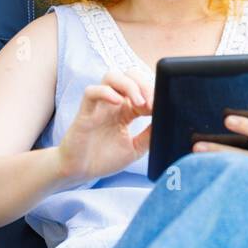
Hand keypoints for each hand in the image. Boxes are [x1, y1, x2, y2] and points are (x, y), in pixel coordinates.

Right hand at [58, 67, 154, 182]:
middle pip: (129, 75)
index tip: (160, 107)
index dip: (153, 93)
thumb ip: (150, 134)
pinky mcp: (85, 112)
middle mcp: (113, 103)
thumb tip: (166, 120)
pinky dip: (106, 92)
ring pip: (111, 76)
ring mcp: (99, 106)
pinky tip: (117, 102)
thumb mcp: (135, 148)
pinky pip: (91, 91)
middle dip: (143, 84)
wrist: (80, 172)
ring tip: (138, 103)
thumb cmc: (104, 159)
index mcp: (126, 110)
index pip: (142, 88)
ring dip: (128, 85)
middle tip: (150, 104)